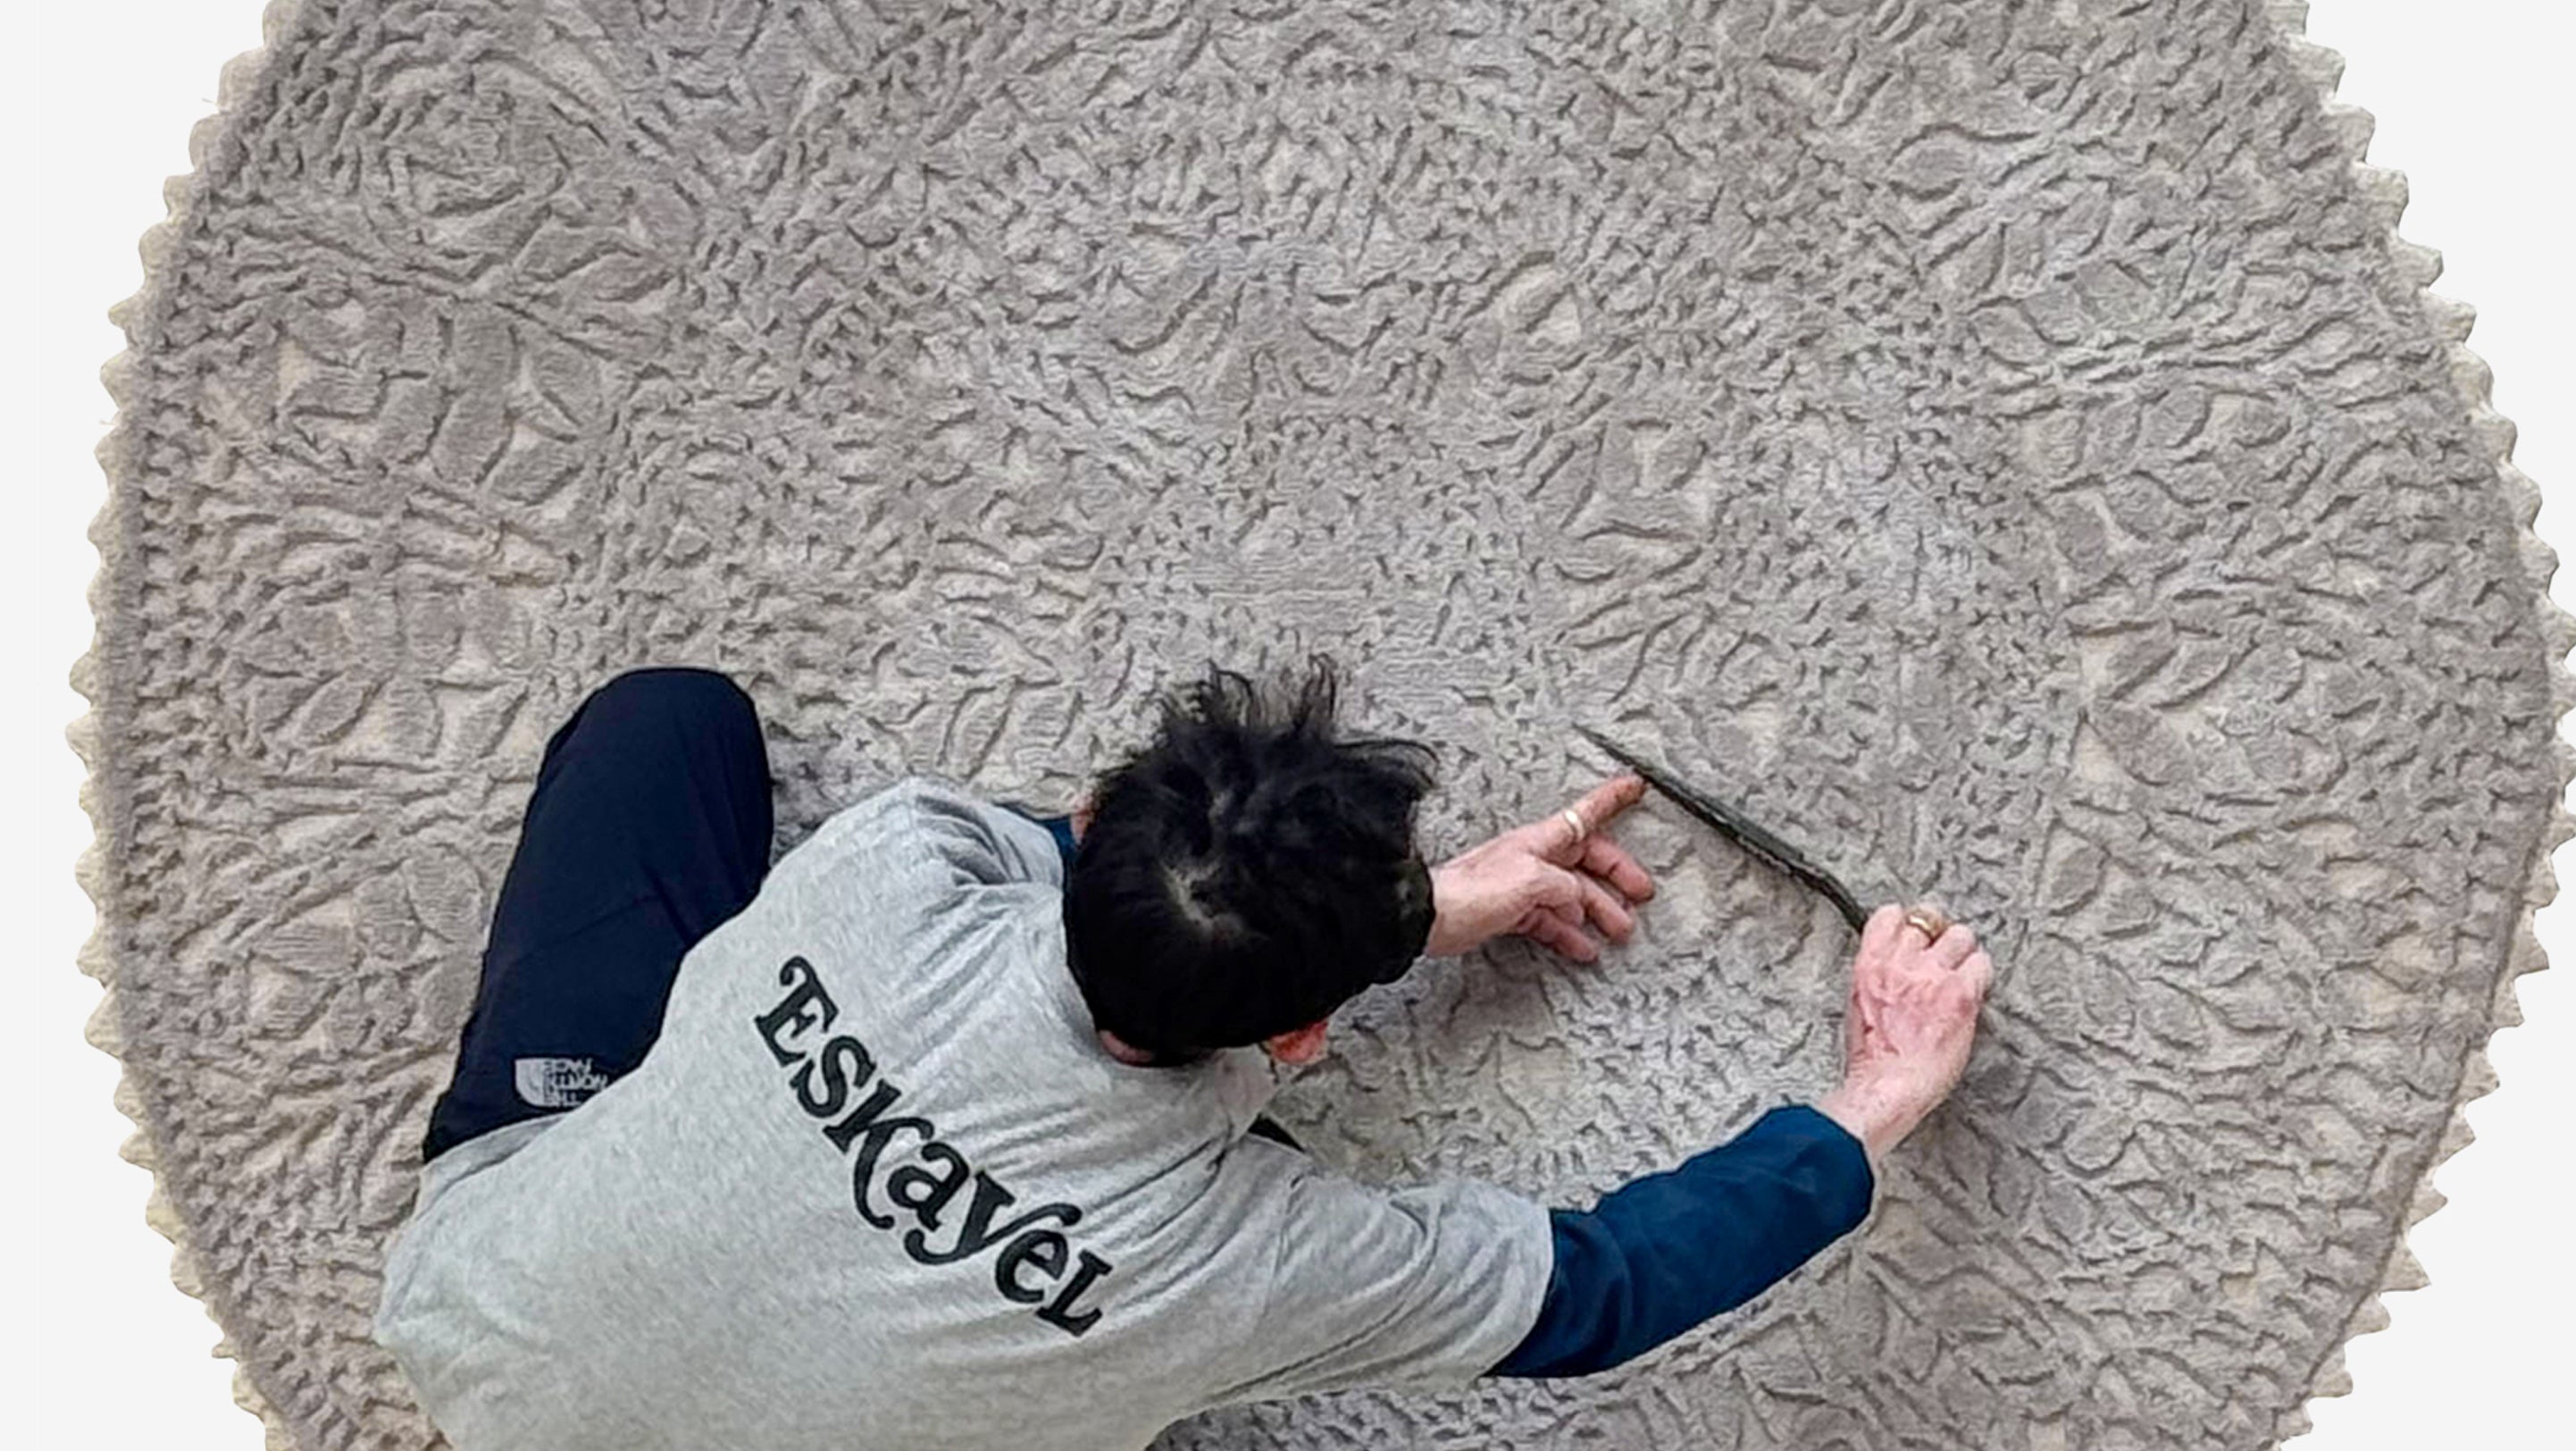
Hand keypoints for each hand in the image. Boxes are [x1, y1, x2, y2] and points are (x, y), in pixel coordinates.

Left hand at [1424, 773, 1656, 961]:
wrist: (1434, 916)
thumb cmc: (1472, 890)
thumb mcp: (1531, 881)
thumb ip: (1564, 887)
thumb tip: (1577, 901)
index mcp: (1541, 840)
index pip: (1587, 813)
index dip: (1613, 798)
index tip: (1635, 787)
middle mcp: (1535, 858)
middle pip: (1588, 861)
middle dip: (1617, 876)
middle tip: (1640, 893)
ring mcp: (1525, 884)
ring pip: (1573, 896)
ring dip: (1598, 912)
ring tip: (1618, 930)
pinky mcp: (1513, 910)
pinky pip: (1551, 920)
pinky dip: (1570, 934)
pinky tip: (1583, 948)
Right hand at [1817, 904, 1992, 1161]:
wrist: (1889, 1086)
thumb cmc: (1873, 1061)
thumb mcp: (1859, 1007)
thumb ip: (1877, 979)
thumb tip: (1893, 973)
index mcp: (1869, 964)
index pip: (1890, 915)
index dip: (1907, 922)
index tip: (1916, 935)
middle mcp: (1901, 962)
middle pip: (1929, 918)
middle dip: (1938, 935)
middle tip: (1944, 955)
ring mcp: (1933, 975)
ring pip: (1961, 935)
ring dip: (1963, 952)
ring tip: (1962, 973)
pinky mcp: (1962, 993)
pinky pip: (1982, 964)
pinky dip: (1981, 976)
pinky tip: (1975, 992)